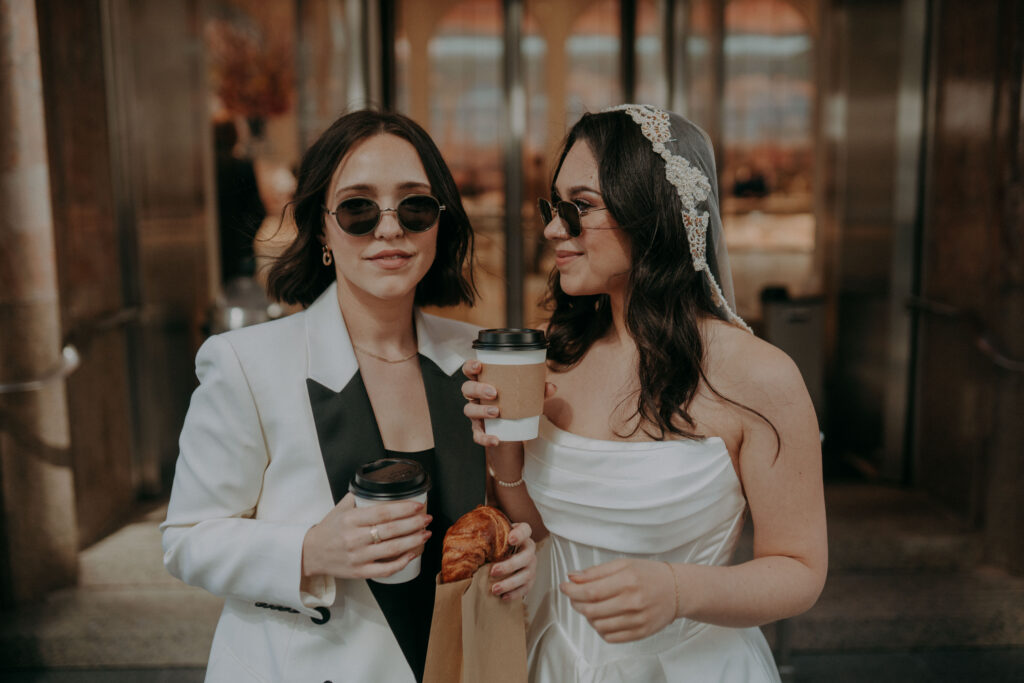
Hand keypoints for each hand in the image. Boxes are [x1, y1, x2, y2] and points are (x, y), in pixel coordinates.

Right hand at [302, 493, 431, 580]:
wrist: (310, 553)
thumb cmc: (328, 530)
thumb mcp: (340, 509)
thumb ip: (358, 497)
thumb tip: (377, 485)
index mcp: (350, 519)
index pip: (382, 512)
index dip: (403, 509)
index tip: (418, 506)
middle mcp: (354, 538)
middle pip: (391, 530)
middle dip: (413, 524)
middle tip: (427, 518)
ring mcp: (358, 556)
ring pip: (391, 549)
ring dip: (413, 541)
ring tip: (426, 534)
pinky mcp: (359, 571)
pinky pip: (385, 569)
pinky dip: (401, 562)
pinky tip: (412, 554)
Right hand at [461, 360, 555, 446]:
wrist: (512, 431)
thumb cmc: (514, 405)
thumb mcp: (526, 396)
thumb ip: (538, 390)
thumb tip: (552, 387)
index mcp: (483, 383)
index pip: (470, 371)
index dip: (470, 367)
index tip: (479, 366)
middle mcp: (476, 398)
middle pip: (467, 389)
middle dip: (478, 388)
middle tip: (494, 392)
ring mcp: (476, 415)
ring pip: (469, 410)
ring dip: (481, 410)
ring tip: (496, 412)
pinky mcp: (480, 430)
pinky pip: (477, 435)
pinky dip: (485, 438)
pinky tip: (495, 439)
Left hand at [488, 522, 536, 599]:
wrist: (504, 555)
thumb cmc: (496, 544)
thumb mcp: (493, 537)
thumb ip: (485, 537)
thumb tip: (463, 542)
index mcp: (521, 534)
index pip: (525, 530)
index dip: (519, 534)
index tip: (510, 539)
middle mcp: (529, 549)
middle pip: (526, 556)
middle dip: (510, 565)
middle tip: (493, 571)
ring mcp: (531, 565)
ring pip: (526, 575)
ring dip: (510, 583)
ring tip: (494, 589)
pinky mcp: (530, 580)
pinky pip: (526, 588)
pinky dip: (514, 593)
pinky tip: (503, 596)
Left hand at [559, 558, 677, 642]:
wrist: (677, 590)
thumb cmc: (648, 574)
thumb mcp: (623, 564)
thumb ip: (596, 572)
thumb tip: (572, 577)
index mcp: (627, 580)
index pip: (590, 592)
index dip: (571, 591)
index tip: (564, 587)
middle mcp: (632, 601)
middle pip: (591, 610)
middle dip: (576, 604)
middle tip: (575, 597)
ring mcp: (637, 619)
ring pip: (599, 626)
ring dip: (589, 617)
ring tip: (592, 606)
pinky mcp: (641, 633)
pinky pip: (611, 637)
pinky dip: (601, 629)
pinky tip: (604, 618)